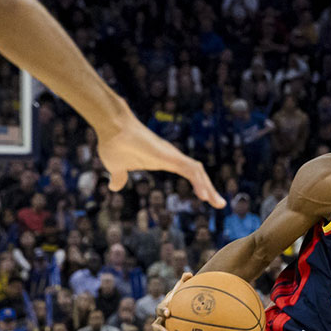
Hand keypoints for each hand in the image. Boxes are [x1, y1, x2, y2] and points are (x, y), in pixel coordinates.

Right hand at [97, 113, 224, 206]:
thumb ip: (119, 177)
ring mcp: (172, 155)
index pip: (188, 173)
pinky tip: (204, 196)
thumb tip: (114, 186)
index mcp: (164, 160)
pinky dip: (199, 182)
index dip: (198, 185)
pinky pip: (190, 170)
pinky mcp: (169, 155)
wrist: (111, 127)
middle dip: (209, 189)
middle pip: (197, 173)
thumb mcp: (117, 167)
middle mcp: (172, 157)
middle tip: (220, 203)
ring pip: (198, 172)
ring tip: (217, 203)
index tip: (206, 197)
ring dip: (208, 187)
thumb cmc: (114, 144)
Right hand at [154, 272, 195, 330]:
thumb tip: (190, 273)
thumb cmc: (180, 297)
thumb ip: (184, 281)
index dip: (163, 311)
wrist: (176, 308)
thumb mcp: (181, 289)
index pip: (160, 310)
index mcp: (163, 309)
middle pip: (156, 327)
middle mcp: (160, 321)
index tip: (169, 313)